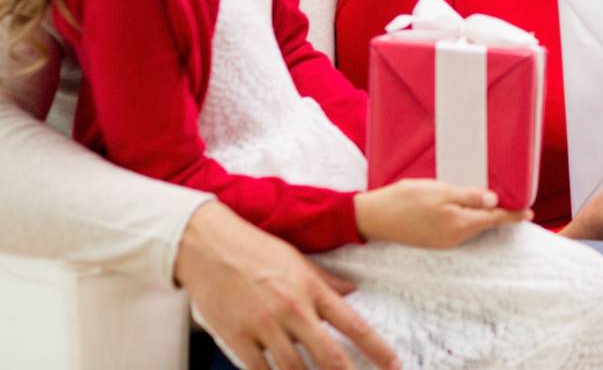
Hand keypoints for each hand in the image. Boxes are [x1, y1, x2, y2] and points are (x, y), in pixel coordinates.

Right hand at [176, 201, 399, 369]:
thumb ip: (326, 280)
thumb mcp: (298, 260)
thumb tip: (352, 291)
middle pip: (327, 355)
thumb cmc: (255, 249)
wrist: (208, 246)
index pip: (353, 325)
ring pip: (294, 369)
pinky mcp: (237, 338)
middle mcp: (292, 310)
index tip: (394, 365)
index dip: (377, 349)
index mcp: (311, 289)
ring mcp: (263, 326)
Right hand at [354, 180, 529, 248]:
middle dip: (499, 215)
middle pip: (484, 225)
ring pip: (471, 227)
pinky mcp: (433, 239)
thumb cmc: (404, 200)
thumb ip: (468, 197)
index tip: (529, 213)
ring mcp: (443, 241)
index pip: (494, 220)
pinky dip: (467, 219)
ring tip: (492, 202)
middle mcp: (454, 237)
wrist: (372, 217)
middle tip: (513, 202)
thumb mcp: (439, 191)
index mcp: (459, 224)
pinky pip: (458, 228)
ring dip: (482, 216)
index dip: (512, 215)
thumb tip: (494, 201)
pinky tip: (466, 208)